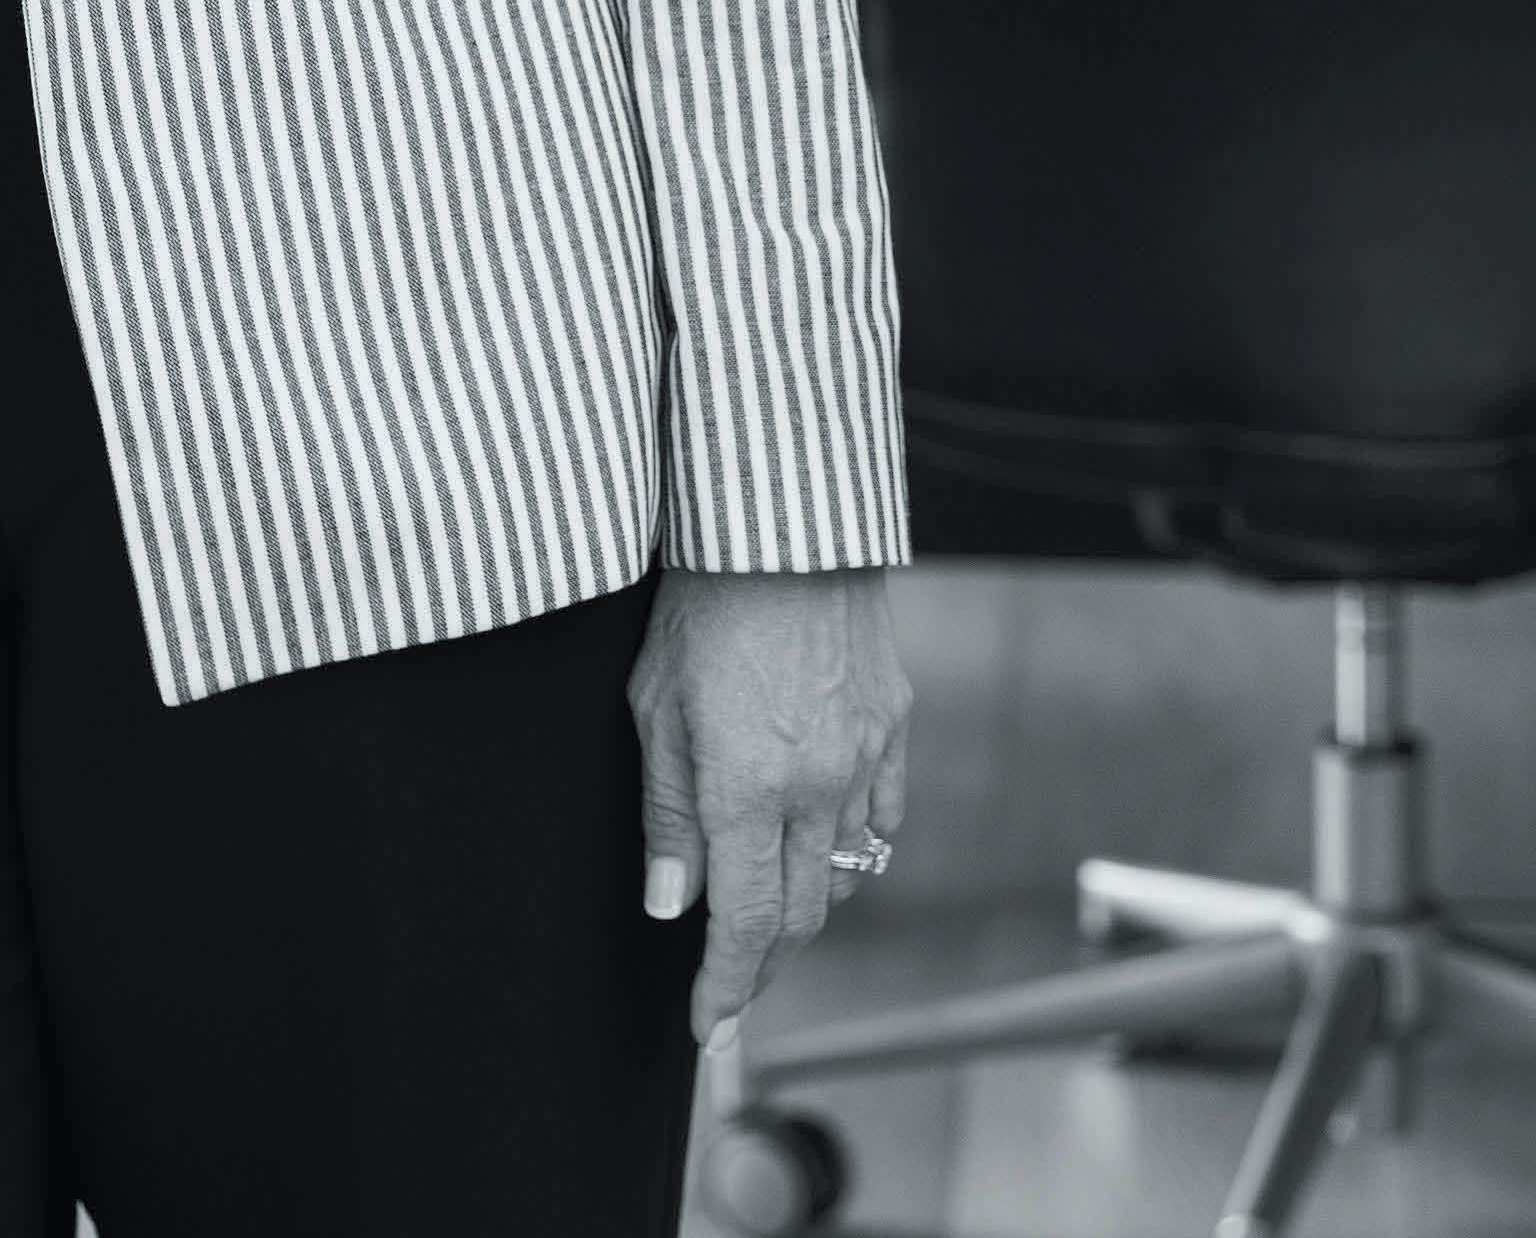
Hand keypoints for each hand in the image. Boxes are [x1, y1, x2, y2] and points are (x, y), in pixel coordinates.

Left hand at [631, 566, 910, 1044]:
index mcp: (747, 787)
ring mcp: (864, 758)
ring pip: (844, 873)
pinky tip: (820, 838)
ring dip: (805, 902)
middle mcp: (817, 787)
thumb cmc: (702, 600)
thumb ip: (666, 810)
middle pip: (800, 914)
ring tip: (765, 902)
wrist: (782, 520)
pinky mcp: (894, 724)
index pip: (745, 924)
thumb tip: (671, 903)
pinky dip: (851, 846)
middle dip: (763, 956)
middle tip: (728, 970)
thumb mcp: (654, 703)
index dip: (727, 986)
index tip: (708, 1027)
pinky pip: (880, 818)